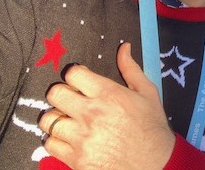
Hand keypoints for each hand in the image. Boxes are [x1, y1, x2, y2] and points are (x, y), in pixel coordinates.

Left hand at [39, 42, 174, 169]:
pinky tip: (69, 137)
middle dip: (61, 93)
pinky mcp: (76, 159)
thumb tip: (124, 47)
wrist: (155, 163)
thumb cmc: (151, 126)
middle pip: (55, 93)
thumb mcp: (147, 92)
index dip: (75, 74)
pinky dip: (56, 140)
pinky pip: (49, 144)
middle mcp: (91, 114)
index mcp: (108, 94)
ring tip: (68, 120)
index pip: (73, 74)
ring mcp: (81, 138)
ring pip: (48, 119)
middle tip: (70, 99)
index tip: (79, 80)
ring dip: (56, 117)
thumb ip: (130, 68)